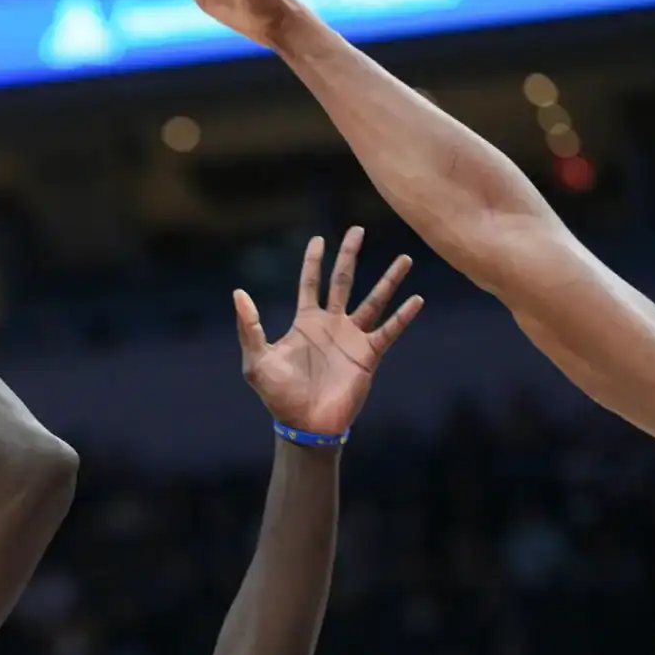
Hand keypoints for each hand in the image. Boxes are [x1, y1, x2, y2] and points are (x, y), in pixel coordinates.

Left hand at [236, 227, 421, 435]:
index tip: (319, 239)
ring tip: (405, 258)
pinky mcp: (368, 355)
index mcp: (306, 322)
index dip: (314, 261)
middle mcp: (331, 324)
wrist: (306, 425)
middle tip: (357, 230)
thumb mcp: (257, 360)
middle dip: (350, 255)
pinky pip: (389, 330)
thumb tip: (238, 293)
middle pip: (343, 280)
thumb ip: (250, 327)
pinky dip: (403, 315)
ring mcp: (352, 338)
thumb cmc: (279, 396)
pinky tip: (417, 299)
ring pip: (374, 300)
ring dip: (389, 279)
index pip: (311, 283)